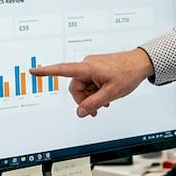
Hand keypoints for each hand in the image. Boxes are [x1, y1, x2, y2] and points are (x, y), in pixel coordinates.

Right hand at [30, 48, 154, 117]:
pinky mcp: (97, 68)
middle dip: (84, 100)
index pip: (62, 70)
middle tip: (96, 110)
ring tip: (105, 102)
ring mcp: (92, 66)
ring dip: (91, 96)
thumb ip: (94, 103)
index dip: (46, 72)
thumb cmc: (128, 73)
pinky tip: (106, 96)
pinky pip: (90, 82)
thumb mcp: (111, 93)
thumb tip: (80, 112)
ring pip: (84, 86)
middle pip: (76, 87)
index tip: (33, 71)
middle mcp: (87, 65)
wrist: (141, 63)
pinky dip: (95, 91)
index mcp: (88, 67)